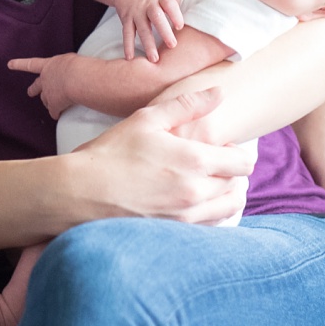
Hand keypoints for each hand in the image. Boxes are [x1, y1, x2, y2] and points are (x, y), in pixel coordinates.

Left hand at [7, 54, 75, 118]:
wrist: (78, 78)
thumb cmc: (79, 66)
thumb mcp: (71, 60)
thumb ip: (68, 65)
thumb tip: (75, 70)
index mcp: (49, 65)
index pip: (32, 64)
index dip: (20, 64)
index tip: (9, 64)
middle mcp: (46, 79)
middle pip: (37, 85)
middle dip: (33, 89)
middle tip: (29, 92)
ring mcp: (48, 93)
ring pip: (45, 99)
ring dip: (46, 102)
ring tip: (49, 106)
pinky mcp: (54, 105)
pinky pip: (54, 111)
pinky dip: (55, 113)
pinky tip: (56, 115)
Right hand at [73, 88, 255, 224]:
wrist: (81, 192)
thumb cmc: (111, 152)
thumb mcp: (146, 119)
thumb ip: (186, 105)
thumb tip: (219, 92)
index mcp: (194, 160)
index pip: (243, 162)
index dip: (237, 152)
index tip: (221, 148)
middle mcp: (196, 192)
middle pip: (238, 185)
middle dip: (230, 173)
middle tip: (212, 164)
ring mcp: (187, 217)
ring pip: (229, 208)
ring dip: (225, 195)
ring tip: (207, 183)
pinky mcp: (175, 233)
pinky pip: (211, 225)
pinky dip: (211, 213)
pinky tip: (193, 201)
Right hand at [114, 0, 184, 61]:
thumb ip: (176, 0)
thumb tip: (184, 16)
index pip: (169, 4)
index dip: (175, 14)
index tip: (180, 27)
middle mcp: (147, 5)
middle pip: (156, 18)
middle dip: (164, 32)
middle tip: (172, 45)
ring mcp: (136, 13)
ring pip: (142, 29)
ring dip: (148, 44)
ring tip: (154, 59)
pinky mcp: (126, 19)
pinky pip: (127, 33)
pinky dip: (127, 45)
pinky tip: (130, 58)